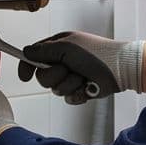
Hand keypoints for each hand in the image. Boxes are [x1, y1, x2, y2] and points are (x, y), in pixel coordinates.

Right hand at [17, 31, 145, 103]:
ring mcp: (71, 76)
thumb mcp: (67, 47)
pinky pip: (68, 98)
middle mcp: (63, 61)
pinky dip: (78, 94)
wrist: (120, 69)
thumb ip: (43, 51)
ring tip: (83, 77)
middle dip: (56, 75)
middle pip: (43, 76)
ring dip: (70, 84)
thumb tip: (26, 52)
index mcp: (59, 46)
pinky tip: (87, 87)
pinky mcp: (80, 89)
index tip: (24, 77)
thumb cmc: (97, 54)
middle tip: (69, 69)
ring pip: (56, 89)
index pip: (35, 56)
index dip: (27, 66)